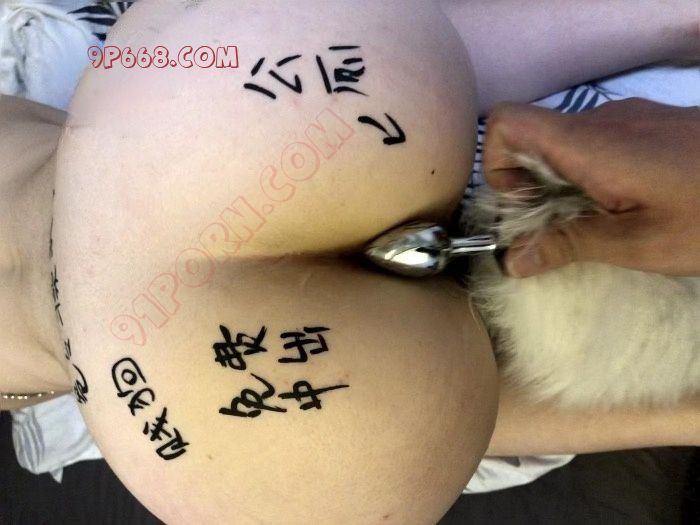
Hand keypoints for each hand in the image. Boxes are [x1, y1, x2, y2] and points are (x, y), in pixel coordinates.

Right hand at [482, 98, 699, 276]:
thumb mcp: (642, 244)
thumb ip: (571, 244)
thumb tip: (513, 260)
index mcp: (590, 144)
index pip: (506, 123)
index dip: (495, 165)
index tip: (522, 209)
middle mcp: (600, 120)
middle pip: (529, 139)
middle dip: (527, 188)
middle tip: (559, 233)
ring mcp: (625, 117)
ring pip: (561, 144)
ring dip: (559, 186)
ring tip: (595, 226)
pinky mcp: (645, 124)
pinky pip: (593, 143)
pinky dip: (587, 176)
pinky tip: (622, 207)